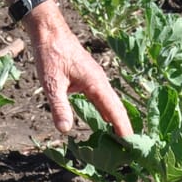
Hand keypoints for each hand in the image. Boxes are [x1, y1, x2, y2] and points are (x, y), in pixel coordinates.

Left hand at [27, 11, 131, 136]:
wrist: (49, 32)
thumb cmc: (51, 55)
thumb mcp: (52, 83)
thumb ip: (59, 107)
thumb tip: (65, 130)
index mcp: (96, 83)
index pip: (114, 110)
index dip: (123, 128)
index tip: (132, 145)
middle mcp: (100, 81)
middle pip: (117, 108)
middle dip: (124, 128)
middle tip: (131, 149)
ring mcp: (96, 79)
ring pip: (111, 103)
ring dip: (116, 121)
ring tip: (121, 141)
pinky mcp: (90, 78)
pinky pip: (103, 98)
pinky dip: (107, 112)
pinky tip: (105, 122)